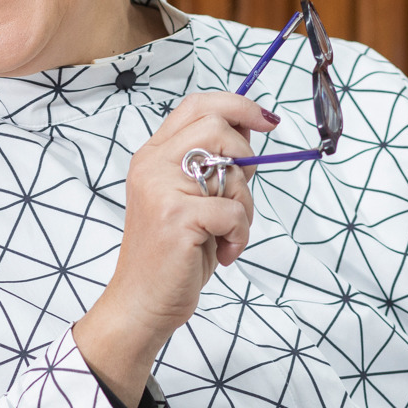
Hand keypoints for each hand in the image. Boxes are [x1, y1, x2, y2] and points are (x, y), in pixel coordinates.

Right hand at [73, 92, 276, 403]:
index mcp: (153, 156)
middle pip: (216, 127)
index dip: (238, 106)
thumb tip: (251, 135)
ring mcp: (161, 189)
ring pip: (231, 170)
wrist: (141, 302)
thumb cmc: (171, 255)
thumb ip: (209, 167)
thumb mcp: (189, 200)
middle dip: (244, 157)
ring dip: (243, 206)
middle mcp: (152, 165)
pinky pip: (234, 212)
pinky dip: (240, 236)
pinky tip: (224, 252)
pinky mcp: (177, 217)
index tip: (266, 120)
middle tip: (240, 192)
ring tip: (227, 233)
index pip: (196, 105)